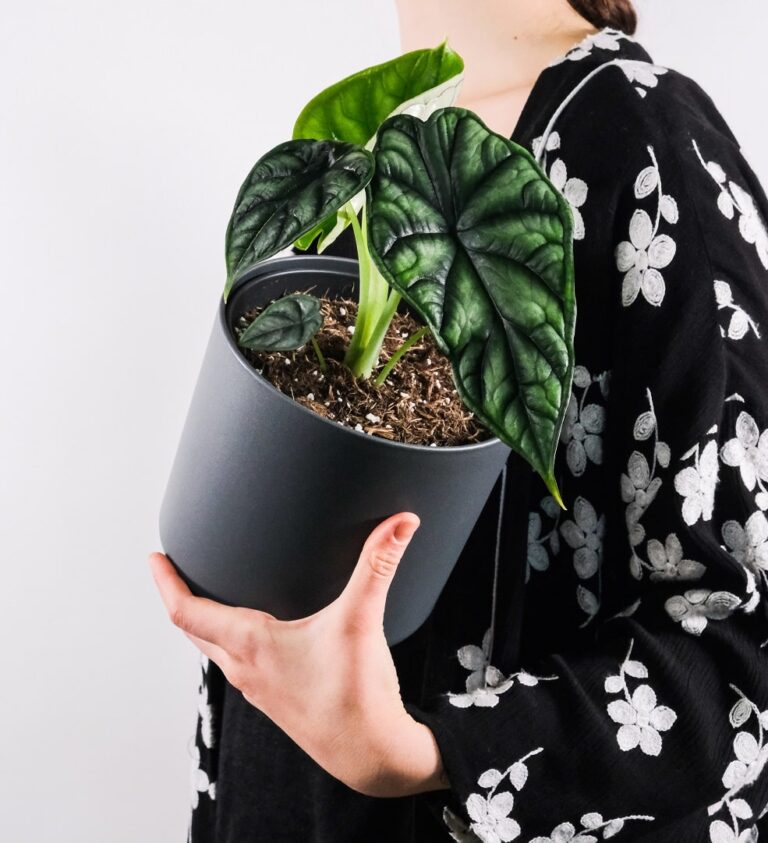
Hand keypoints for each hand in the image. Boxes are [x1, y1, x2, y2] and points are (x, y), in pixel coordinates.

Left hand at [148, 511, 448, 797]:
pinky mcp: (277, 697)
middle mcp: (246, 668)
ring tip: (210, 594)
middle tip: (176, 569)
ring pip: (215, 649)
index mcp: (252, 645)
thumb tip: (400, 522)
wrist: (370, 755)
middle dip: (180, 597)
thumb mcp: (362, 621)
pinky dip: (229, 641)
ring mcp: (259, 687)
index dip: (166, 582)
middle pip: (194, 629)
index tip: (154, 558)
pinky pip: (238, 664)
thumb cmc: (356, 697)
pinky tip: (256, 634)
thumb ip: (378, 566)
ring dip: (204, 622)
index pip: (187, 612)